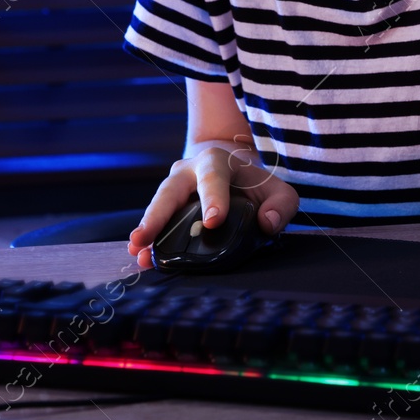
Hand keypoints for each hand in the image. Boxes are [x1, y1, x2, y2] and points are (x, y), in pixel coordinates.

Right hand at [126, 140, 298, 268]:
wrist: (232, 174)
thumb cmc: (255, 185)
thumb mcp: (278, 190)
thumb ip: (281, 204)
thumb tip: (267, 223)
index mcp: (215, 162)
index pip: (213, 178)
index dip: (213, 199)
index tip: (213, 222)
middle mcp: (187, 172)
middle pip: (170, 192)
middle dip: (157, 216)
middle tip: (144, 237)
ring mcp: (173, 190)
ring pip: (157, 207)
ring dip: (147, 231)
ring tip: (137, 252)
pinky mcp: (168, 208)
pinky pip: (156, 223)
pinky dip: (149, 241)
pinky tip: (141, 258)